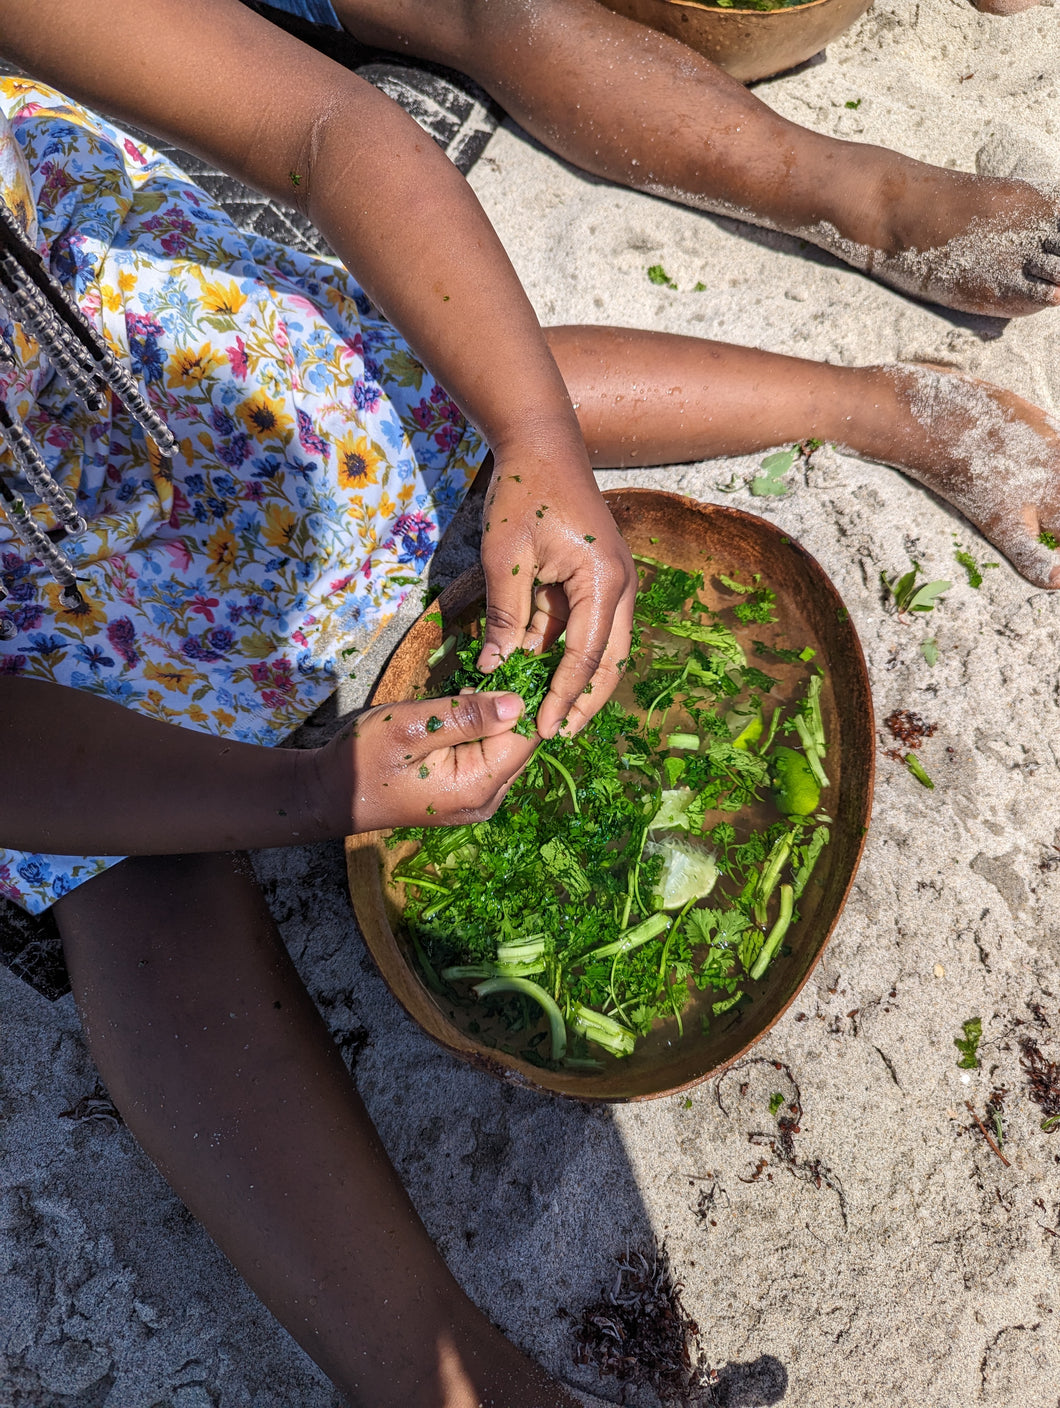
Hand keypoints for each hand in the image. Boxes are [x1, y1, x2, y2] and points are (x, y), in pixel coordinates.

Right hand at [317, 691, 536, 833]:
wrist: (330, 794)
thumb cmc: (364, 758)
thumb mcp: (412, 727)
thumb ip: (467, 716)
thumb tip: (518, 703)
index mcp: (478, 786)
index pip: (526, 738)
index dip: (524, 700)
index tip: (508, 668)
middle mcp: (487, 800)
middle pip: (520, 745)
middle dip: (507, 709)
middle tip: (477, 679)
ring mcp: (478, 801)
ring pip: (505, 749)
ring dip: (491, 720)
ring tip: (460, 697)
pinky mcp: (467, 795)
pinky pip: (488, 758)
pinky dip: (479, 734)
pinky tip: (456, 719)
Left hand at [476, 453, 636, 737]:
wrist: (541, 443)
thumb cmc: (523, 492)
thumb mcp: (505, 558)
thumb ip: (503, 616)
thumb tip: (493, 668)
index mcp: (603, 581)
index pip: (586, 656)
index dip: (564, 696)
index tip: (544, 728)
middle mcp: (620, 586)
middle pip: (609, 661)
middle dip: (584, 700)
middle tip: (556, 733)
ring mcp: (614, 582)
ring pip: (602, 647)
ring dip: (577, 679)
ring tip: (550, 712)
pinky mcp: (600, 578)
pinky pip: (587, 625)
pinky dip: (567, 651)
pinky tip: (543, 672)